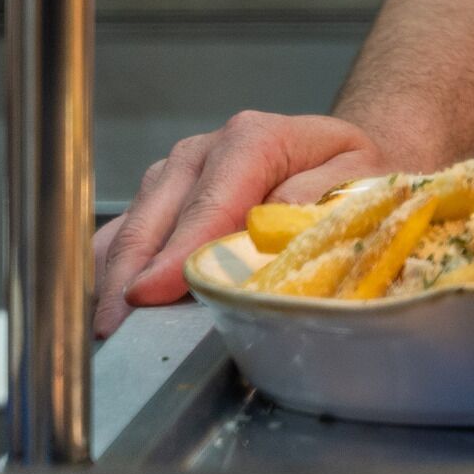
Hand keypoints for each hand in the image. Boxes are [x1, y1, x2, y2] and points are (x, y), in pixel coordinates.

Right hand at [89, 111, 390, 337]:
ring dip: (117, 282)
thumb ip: (321, 198)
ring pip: (128, 233)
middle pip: (154, 222)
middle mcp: (201, 152)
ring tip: (117, 333)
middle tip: (122, 333)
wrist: (337, 160)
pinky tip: (115, 311)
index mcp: (252, 139)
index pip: (208, 205)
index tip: (152, 294)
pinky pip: (118, 239)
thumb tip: (271, 227)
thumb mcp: (360, 180)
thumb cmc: (351, 176)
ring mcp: (170, 175)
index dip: (178, 254)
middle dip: (132, 280)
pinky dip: (113, 275)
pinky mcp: (153, 199)